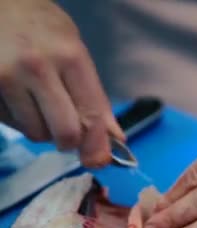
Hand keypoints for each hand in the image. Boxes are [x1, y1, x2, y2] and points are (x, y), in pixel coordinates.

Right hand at [0, 0, 123, 166]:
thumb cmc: (40, 27)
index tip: (100, 159)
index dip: (98, 143)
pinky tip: (16, 94)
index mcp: (70, 56)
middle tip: (67, 132)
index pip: (92, 114)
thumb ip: (93, 95)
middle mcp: (38, 67)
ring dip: (42, 127)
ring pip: (36, 133)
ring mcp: (6, 77)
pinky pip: (10, 123)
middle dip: (70, 141)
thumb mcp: (74, 49)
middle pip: (65, 134)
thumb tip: (114, 138)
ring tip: (37, 100)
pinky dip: (18, 118)